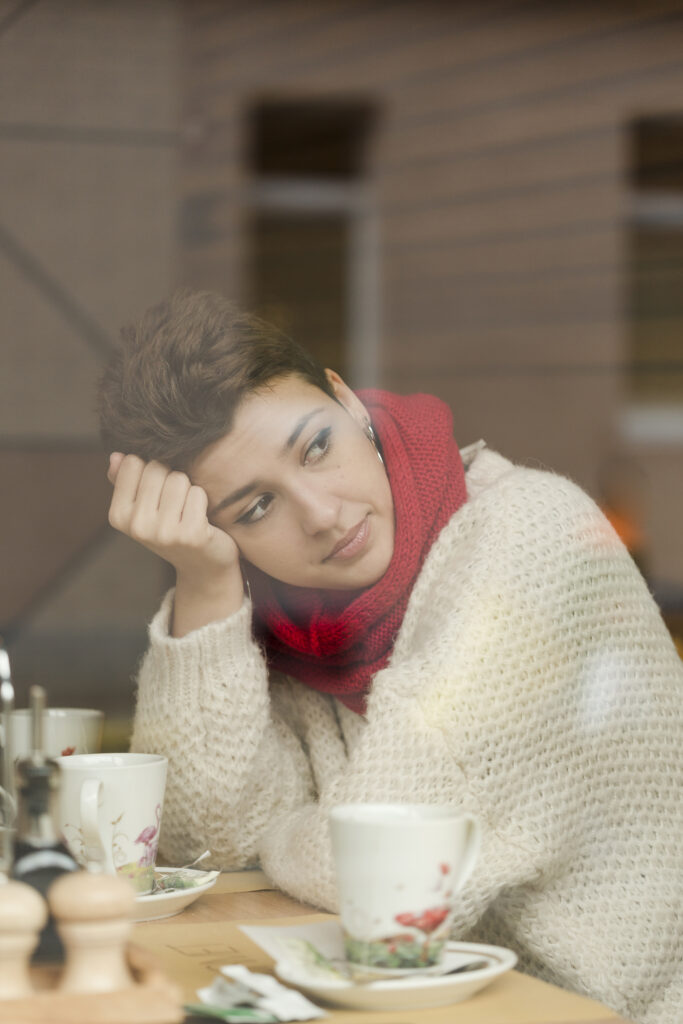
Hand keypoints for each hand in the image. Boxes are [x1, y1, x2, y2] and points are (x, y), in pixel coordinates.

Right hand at [107, 453, 238, 578]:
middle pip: (157, 468)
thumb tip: (116, 456)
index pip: (134, 463)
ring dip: (188, 489)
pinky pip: (198, 493)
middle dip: (171, 477)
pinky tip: (200, 520)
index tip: (157, 491)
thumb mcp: (143, 507)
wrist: (202, 566)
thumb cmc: (171, 528)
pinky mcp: (191, 535)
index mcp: (118, 516)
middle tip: (175, 504)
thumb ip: (126, 480)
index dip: (151, 469)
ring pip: (179, 478)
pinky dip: (202, 501)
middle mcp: (137, 526)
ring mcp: (163, 532)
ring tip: (187, 511)